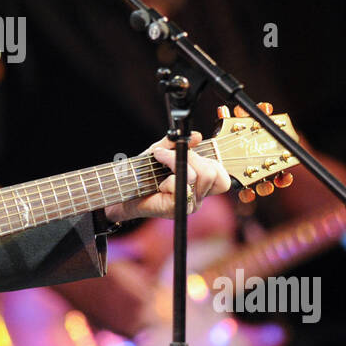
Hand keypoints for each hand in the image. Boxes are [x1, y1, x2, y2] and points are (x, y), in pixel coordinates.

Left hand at [103, 134, 230, 223]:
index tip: (190, 153)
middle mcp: (198, 197)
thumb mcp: (160, 151)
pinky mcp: (178, 209)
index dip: (210, 162)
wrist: (124, 191)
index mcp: (200, 185)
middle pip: (212, 173)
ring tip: (159, 160)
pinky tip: (159, 182)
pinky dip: (168, 179)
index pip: (222, 178)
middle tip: (168, 154)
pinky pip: (181, 187)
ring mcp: (190, 205)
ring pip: (196, 176)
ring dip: (174, 162)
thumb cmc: (142, 173)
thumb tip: (197, 136)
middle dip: (190, 156)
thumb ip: (177, 144)